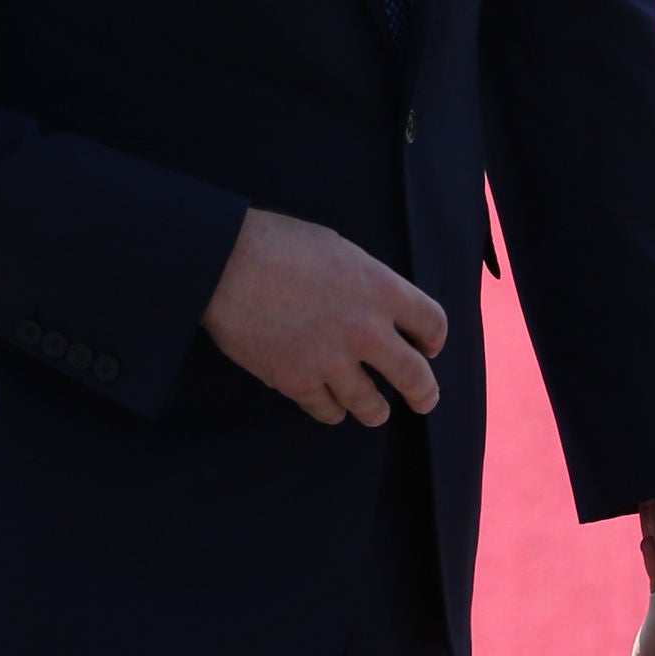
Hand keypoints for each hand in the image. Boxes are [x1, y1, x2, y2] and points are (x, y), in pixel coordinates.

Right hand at [201, 206, 446, 425]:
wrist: (221, 260)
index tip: (427, 349)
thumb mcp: (338, 250)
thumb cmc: (275, 244)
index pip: (433, 324)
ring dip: (374, 410)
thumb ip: (367, 283)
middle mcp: (366, 329)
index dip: (433, 340)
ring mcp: (332, 360)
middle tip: (423, 401)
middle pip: (415, 378)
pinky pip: (328, 411)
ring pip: (371, 406)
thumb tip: (380, 310)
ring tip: (373, 410)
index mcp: (380, 288)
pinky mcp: (298, 381)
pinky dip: (332, 409)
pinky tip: (331, 404)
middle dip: (424, 394)